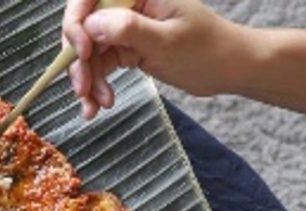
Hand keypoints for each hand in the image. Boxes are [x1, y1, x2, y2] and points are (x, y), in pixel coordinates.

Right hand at [63, 0, 244, 117]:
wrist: (228, 68)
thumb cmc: (208, 49)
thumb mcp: (167, 41)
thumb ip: (129, 29)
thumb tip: (91, 25)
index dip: (77, 22)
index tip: (84, 52)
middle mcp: (127, 4)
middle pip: (83, 27)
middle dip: (79, 61)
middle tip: (83, 90)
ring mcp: (124, 27)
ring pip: (88, 51)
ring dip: (87, 80)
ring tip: (95, 106)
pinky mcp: (125, 48)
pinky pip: (99, 65)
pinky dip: (96, 86)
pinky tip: (99, 105)